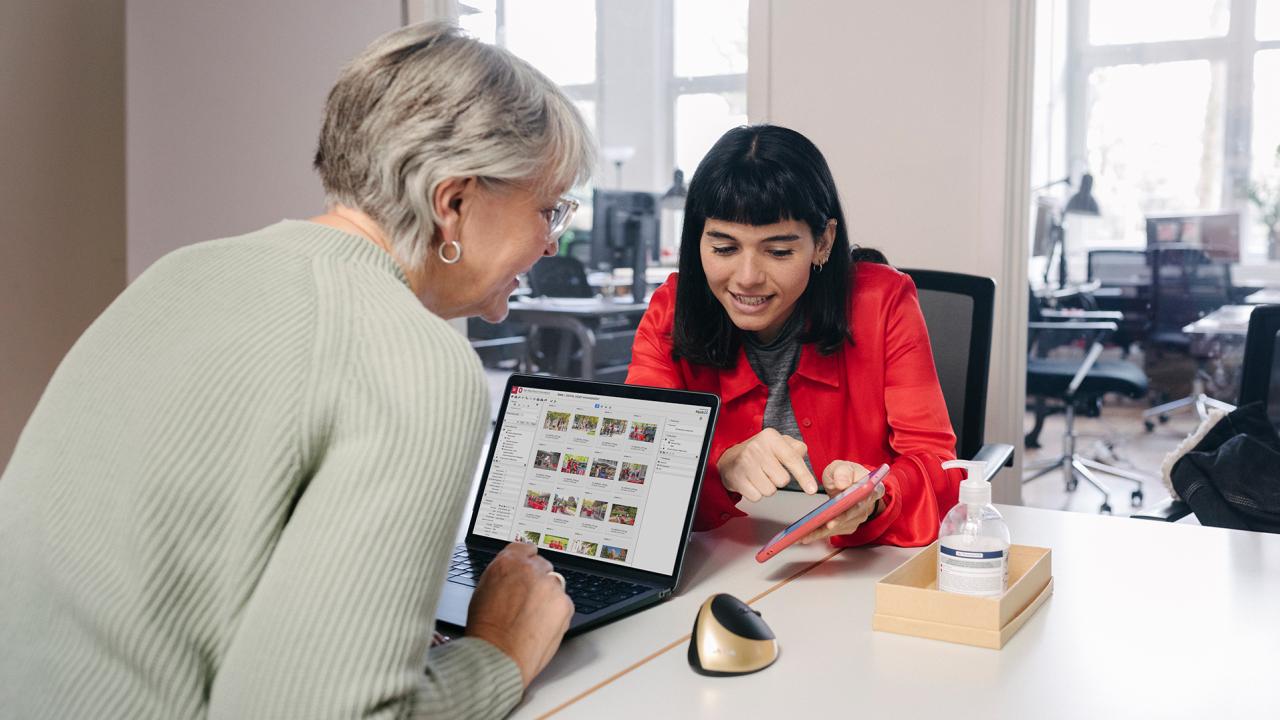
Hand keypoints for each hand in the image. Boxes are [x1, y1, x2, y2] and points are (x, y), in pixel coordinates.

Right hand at [465, 542, 573, 686]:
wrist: (499, 655)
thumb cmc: (486, 630)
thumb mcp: (484, 590)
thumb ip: (503, 575)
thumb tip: (512, 575)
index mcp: (508, 562)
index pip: (525, 548)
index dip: (527, 560)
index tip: (529, 568)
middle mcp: (532, 569)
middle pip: (543, 566)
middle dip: (538, 580)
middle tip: (528, 601)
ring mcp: (551, 586)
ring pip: (555, 585)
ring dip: (548, 596)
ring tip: (532, 618)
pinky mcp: (565, 604)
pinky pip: (564, 603)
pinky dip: (556, 613)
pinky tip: (541, 626)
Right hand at [716, 428, 818, 500]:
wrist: (730, 459)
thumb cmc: (759, 452)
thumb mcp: (778, 443)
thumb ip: (795, 447)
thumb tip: (802, 452)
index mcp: (770, 437)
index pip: (792, 458)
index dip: (804, 476)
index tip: (812, 489)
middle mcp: (756, 448)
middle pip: (783, 480)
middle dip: (779, 479)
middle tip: (769, 470)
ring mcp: (745, 463)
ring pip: (770, 491)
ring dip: (767, 487)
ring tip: (759, 476)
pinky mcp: (736, 479)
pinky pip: (757, 497)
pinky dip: (756, 493)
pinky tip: (751, 482)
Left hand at [799, 461, 885, 544]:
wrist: (844, 483)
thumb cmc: (845, 474)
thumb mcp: (842, 467)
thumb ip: (842, 471)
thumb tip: (843, 483)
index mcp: (872, 488)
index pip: (867, 496)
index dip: (856, 501)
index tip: (843, 505)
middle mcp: (867, 505)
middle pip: (852, 514)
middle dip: (838, 520)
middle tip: (826, 524)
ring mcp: (857, 518)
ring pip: (840, 526)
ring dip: (823, 530)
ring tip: (806, 532)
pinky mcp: (847, 526)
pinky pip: (832, 531)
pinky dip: (818, 533)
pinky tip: (805, 535)